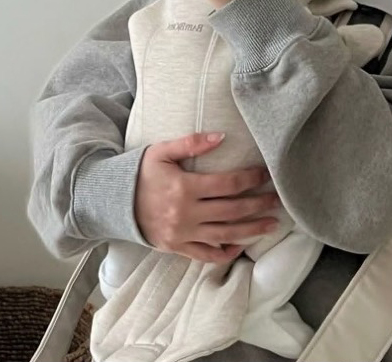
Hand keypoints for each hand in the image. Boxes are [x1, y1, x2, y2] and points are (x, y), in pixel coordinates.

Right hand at [134, 132, 280, 263]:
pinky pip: (205, 255)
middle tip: (278, 200)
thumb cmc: (140, 173)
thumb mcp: (162, 151)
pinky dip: (224, 253)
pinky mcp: (177, 248)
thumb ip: (192, 143)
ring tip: (272, 225)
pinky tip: (241, 246)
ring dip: (251, 231)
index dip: (250, 178)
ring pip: (224, 235)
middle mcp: (186, 214)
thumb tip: (222, 136)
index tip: (266, 173)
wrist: (113, 202)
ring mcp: (182, 234)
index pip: (228, 184)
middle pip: (232, 211)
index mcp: (185, 188)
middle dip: (258, 204)